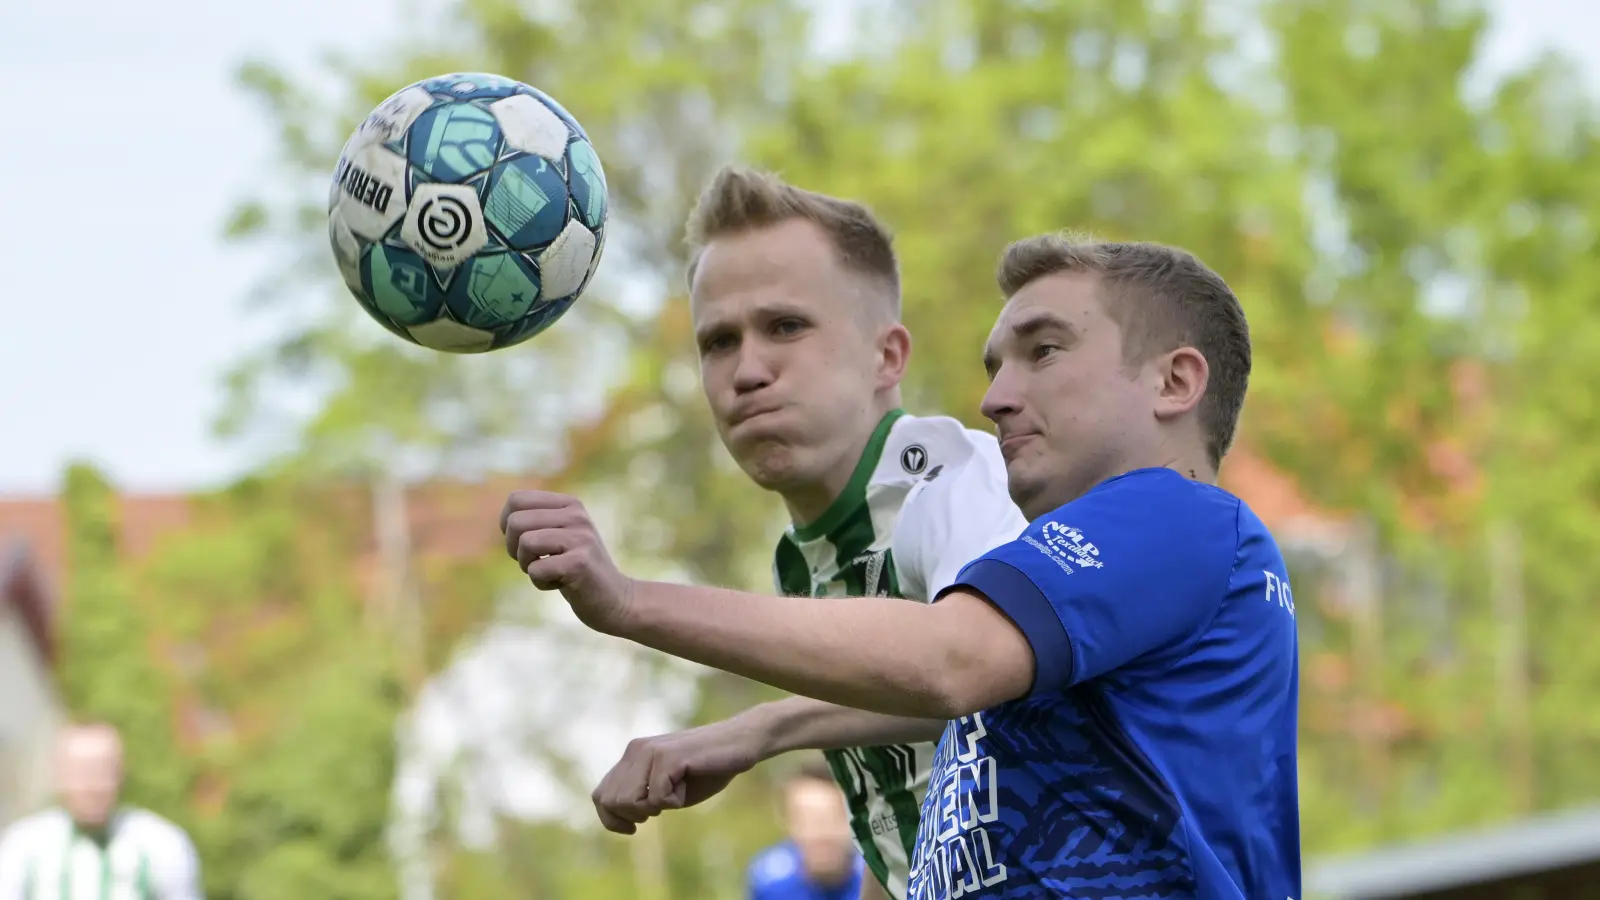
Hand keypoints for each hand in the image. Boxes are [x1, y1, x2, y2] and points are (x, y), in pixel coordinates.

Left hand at [500, 490, 634, 633]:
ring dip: (528, 566)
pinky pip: (536, 570)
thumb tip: (505, 518)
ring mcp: (581, 538)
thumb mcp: (560, 537)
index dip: (507, 525)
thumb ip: (536, 522)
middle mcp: (577, 515)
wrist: (615, 599)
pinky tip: (562, 584)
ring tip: (550, 572)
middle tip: (535, 562)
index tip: (522, 543)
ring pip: (525, 543)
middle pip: (516, 522)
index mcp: (570, 504)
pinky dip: (541, 583)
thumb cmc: (577, 569)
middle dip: (514, 548)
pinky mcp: (580, 563)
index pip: (516, 499)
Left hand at [591, 719, 767, 833]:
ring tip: (675, 793)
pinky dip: (675, 801)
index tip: (633, 829)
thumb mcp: (667, 787)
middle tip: (661, 807)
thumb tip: (616, 815)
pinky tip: (688, 784)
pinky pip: (658, 798)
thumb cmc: (706, 770)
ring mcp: (650, 752)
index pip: (600, 795)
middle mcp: (635, 750)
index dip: (611, 820)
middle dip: (633, 816)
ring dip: (653, 808)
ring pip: (628, 801)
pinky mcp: (667, 757)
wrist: (740, 744)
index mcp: (632, 756)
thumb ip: (641, 796)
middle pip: (611, 802)